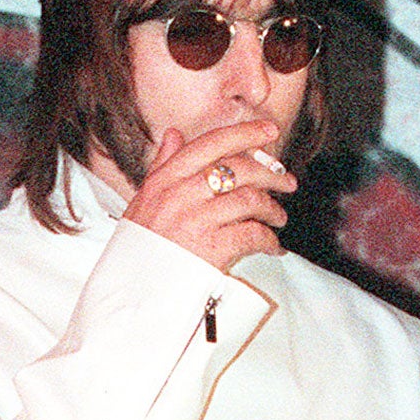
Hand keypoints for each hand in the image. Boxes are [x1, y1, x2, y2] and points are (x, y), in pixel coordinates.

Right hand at [122, 119, 299, 270]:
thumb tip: (174, 134)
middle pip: (238, 169)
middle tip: (286, 182)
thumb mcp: (143, 199)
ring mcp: (197, 220)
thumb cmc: (140, 245)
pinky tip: (272, 245)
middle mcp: (181, 195)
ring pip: (250, 200)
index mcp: (165, 179)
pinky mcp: (212, 248)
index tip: (268, 130)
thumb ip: (162, 165)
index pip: (210, 144)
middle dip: (270, 173)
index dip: (244, 133)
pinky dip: (268, 240)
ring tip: (278, 217)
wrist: (133, 289)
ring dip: (272, 209)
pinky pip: (252, 235)